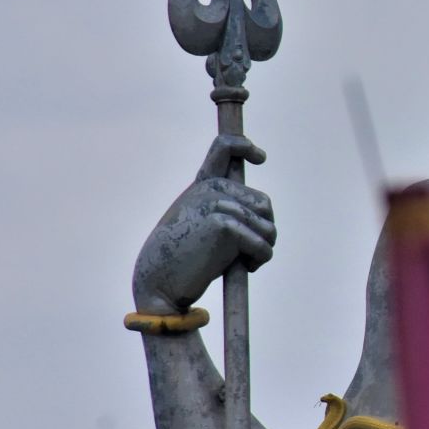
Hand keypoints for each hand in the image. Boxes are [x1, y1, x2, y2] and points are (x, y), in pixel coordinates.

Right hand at [131, 135, 275, 314]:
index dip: (245, 146)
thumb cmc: (184, 258)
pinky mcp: (226, 225)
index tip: (260, 157)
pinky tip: (244, 268)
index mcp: (203, 185)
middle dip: (263, 229)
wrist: (160, 281)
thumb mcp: (200, 222)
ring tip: (244, 260)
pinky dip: (260, 260)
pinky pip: (263, 246)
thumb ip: (224, 207)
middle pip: (263, 204)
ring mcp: (218, 204)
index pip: (224, 148)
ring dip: (264, 247)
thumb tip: (263, 209)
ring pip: (268, 227)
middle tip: (247, 251)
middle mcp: (211, 189)